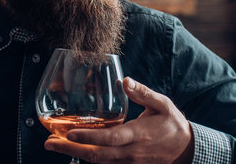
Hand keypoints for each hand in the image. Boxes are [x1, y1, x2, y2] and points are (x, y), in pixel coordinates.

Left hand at [44, 77, 193, 163]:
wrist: (187, 151)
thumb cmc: (172, 125)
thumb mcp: (162, 104)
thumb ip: (143, 93)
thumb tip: (125, 80)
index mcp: (137, 135)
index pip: (109, 138)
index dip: (88, 136)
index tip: (69, 131)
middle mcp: (130, 152)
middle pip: (96, 155)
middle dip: (70, 149)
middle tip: (49, 143)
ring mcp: (128, 162)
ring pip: (98, 162)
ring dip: (75, 154)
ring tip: (54, 145)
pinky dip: (88, 160)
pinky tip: (74, 152)